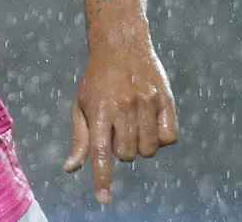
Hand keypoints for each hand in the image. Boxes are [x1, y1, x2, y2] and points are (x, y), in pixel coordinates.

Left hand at [63, 42, 177, 202]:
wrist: (121, 45)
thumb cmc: (96, 79)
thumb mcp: (81, 105)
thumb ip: (79, 139)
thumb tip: (71, 168)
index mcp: (98, 110)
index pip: (99, 152)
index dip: (101, 177)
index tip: (103, 197)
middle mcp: (123, 107)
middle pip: (126, 154)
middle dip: (121, 150)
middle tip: (116, 129)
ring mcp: (146, 103)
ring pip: (149, 149)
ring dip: (140, 145)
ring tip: (132, 124)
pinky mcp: (166, 100)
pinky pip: (169, 138)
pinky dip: (161, 138)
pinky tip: (150, 123)